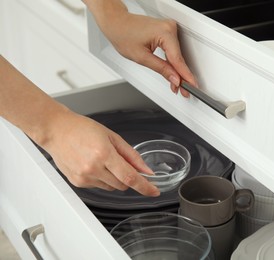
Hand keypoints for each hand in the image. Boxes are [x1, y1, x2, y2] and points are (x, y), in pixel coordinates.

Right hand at [43, 110, 159, 196]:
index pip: (130, 177)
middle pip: (122, 184)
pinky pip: (99, 186)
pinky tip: (93, 164)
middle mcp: (93, 168)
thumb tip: (145, 170)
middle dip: (127, 177)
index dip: (144, 186)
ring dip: (114, 178)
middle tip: (120, 162)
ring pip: (112, 187)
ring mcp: (84, 177)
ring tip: (102, 159)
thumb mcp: (112, 137)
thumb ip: (131, 155)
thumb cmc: (82, 129)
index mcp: (104, 154)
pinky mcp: (78, 183)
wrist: (56, 131)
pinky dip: (102, 178)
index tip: (154, 191)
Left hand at [84, 0, 196, 95]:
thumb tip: (174, 79)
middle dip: (180, 76)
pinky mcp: (167, 31)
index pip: (177, 59)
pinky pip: (173, 49)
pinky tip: (174, 72)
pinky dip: (173, 61)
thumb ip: (161, 69)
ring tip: (177, 85)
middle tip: (183, 91)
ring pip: (177, 55)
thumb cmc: (123, 35)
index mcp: (164, 32)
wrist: (116, 23)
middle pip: (179, 58)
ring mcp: (169, 28)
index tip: (191, 86)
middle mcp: (169, 28)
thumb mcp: (142, 57)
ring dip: (177, 70)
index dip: (184, 76)